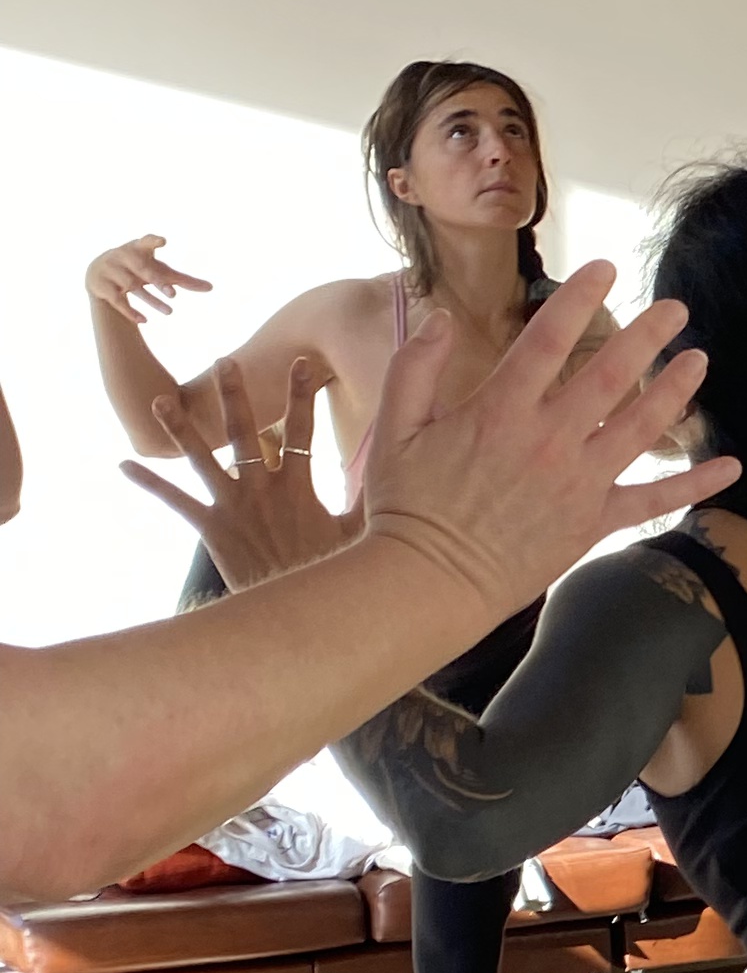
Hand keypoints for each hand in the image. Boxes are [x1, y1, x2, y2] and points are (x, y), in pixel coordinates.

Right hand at [87, 233, 211, 322]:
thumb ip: (183, 279)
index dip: (153, 240)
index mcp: (138, 249)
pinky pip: (117, 301)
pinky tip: (145, 321)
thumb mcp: (159, 270)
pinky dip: (130, 311)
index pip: (146, 242)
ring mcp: (111, 271)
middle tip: (174, 293)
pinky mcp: (103, 287)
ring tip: (170, 312)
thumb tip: (211, 288)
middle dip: (158, 282)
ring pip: (134, 288)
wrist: (99, 270)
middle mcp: (124, 258)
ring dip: (152, 300)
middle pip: (144, 271)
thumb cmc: (138, 268)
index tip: (162, 241)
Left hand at [123, 354, 347, 588]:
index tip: (300, 364)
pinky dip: (149, 483)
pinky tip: (124, 465)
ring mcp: (232, 506)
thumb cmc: (325, 573)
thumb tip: (396, 477)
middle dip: (234, 396)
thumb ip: (369, 501)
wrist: (294, 611)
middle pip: (245, 433)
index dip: (300, 396)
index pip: (300, 431)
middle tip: (224, 362)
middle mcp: (260, 489)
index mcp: (296, 487)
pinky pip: (175, 501)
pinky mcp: (211, 528)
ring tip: (160, 401)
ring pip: (201, 459)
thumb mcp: (356, 535)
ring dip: (181, 428)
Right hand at [355, 266, 737, 620]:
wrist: (429, 582)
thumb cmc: (406, 506)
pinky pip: (654, 500)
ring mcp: (579, 483)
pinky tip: (730, 467)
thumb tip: (441, 317)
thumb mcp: (394, 428)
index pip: (549, 341)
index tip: (605, 269)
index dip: (580, 299)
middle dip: (648, 336)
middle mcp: (550, 441)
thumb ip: (416, 367)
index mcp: (501, 412)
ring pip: (641, 427)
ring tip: (699, 359)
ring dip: (676, 391)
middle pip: (612, 376)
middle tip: (676, 308)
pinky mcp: (594, 523)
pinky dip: (695, 484)